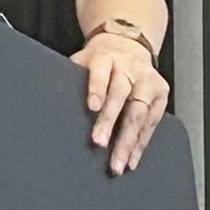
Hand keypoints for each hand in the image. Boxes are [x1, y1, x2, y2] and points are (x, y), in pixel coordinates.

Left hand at [77, 30, 168, 175]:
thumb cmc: (100, 60)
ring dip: (128, 142)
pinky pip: (151, 124)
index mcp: (105, 58)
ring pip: (139, 114)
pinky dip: (140, 145)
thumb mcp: (83, 60)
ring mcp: (147, 82)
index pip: (100, 72)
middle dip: (110, 122)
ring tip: (117, 163)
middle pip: (120, 96)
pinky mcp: (161, 96)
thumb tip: (48, 103)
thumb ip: (72, 78)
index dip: (96, 89)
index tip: (91, 108)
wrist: (128, 45)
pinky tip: (131, 161)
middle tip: (99, 143)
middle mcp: (129, 68)